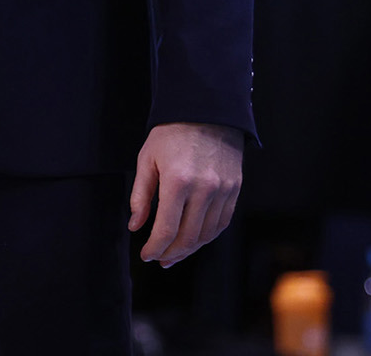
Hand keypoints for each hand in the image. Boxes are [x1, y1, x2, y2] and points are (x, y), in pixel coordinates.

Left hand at [128, 122, 243, 266]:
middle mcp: (204, 189)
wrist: (206, 110)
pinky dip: (208, 236)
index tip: (146, 255)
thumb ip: (140, 196)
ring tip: (175, 254)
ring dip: (191, 249)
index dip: (155, 247)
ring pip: (208, 234)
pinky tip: (196, 240)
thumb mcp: (147, 160)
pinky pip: (223, 222)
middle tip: (160, 259)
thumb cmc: (171, 134)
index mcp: (177, 181)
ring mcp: (223, 190)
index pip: (167, 229)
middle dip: (172, 253)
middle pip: (189, 237)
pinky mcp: (235, 189)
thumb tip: (136, 226)